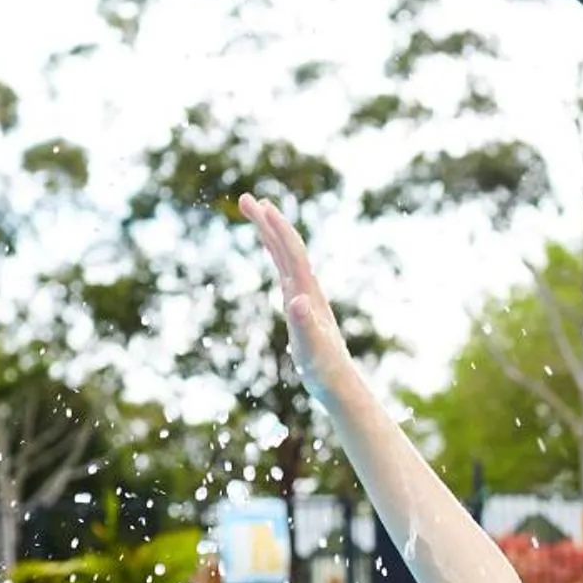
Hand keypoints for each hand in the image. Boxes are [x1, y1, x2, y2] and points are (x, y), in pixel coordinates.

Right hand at [238, 192, 354, 405]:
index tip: (261, 205)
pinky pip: (286, 273)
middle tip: (245, 198)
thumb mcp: (311, 348)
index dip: (278, 228)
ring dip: (271, 234)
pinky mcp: (301, 307)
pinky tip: (273, 255)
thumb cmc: (323, 369)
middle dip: (268, 222)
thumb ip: (304, 325)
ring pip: (286, 257)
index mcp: (308, 293)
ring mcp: (304, 297)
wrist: (338, 384)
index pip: (293, 252)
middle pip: (288, 247)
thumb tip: (296, 300)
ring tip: (256, 213)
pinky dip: (277, 257)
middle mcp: (307, 290)